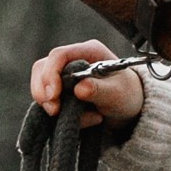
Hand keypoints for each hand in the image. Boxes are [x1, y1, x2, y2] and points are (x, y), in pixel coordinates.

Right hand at [30, 39, 144, 126]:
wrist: (129, 107)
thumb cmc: (127, 94)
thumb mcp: (118, 93)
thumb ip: (100, 90)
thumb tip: (79, 89)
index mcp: (89, 51)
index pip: (59, 55)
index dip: (51, 74)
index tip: (53, 96)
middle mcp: (74, 58)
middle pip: (43, 67)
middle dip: (43, 91)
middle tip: (54, 111)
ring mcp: (64, 73)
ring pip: (41, 84)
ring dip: (50, 104)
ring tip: (80, 118)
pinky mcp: (60, 89)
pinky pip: (48, 99)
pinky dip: (59, 113)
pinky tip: (83, 119)